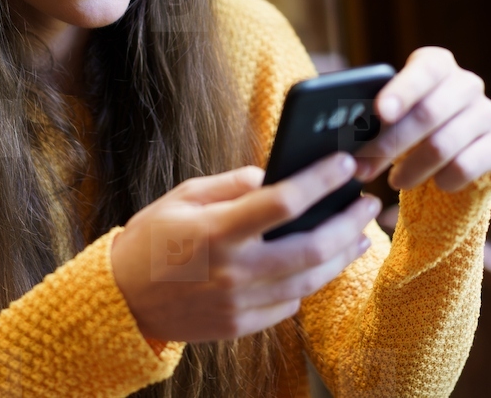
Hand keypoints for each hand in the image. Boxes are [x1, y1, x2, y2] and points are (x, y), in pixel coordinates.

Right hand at [110, 152, 380, 342]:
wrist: (123, 300)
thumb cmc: (153, 239)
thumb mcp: (183, 196)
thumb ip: (230, 184)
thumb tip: (272, 174)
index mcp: (218, 230)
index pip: (284, 201)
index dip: (320, 180)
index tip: (343, 164)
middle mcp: (233, 269)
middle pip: (310, 247)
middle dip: (347, 222)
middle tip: (367, 203)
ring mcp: (239, 302)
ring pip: (309, 280)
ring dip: (341, 256)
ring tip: (359, 236)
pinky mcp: (241, 325)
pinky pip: (289, 303)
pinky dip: (309, 282)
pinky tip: (319, 264)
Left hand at [353, 47, 490, 191]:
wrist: (457, 147)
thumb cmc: (412, 124)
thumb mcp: (394, 114)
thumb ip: (374, 117)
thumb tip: (345, 139)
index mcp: (437, 65)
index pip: (424, 70)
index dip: (402, 91)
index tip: (380, 113)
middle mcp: (467, 84)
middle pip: (429, 113)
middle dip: (391, 143)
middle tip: (364, 166)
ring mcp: (487, 113)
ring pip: (444, 144)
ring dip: (412, 168)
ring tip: (394, 181)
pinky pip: (466, 166)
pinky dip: (443, 179)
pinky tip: (434, 184)